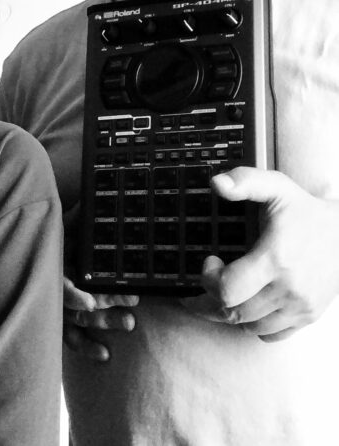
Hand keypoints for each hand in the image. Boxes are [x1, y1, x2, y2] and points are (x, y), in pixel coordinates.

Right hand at [62, 200, 137, 359]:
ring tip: (130, 323)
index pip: (58, 284)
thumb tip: (94, 199)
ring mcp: (53, 306)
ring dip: (104, 323)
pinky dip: (87, 347)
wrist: (22, 247)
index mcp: (51, 264)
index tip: (90, 302)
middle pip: (76, 305)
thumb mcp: (57, 222)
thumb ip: (74, 216)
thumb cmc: (47, 234)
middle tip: (132, 302)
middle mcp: (50, 287)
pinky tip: (106, 356)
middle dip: (106, 305)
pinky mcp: (58, 319)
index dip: (72, 295)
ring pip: (78, 321)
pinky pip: (71, 339)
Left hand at [182, 167, 338, 341]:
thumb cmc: (304, 210)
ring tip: (227, 289)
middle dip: (211, 297)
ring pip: (248, 325)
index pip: (229, 290)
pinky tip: (249, 303)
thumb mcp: (276, 186)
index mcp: (276, 258)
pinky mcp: (308, 316)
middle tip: (209, 279)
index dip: (209, 279)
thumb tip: (217, 183)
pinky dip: (253, 324)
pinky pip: (270, 334)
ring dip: (230, 311)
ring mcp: (300, 306)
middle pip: (234, 312)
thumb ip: (245, 181)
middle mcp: (289, 288)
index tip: (211, 260)